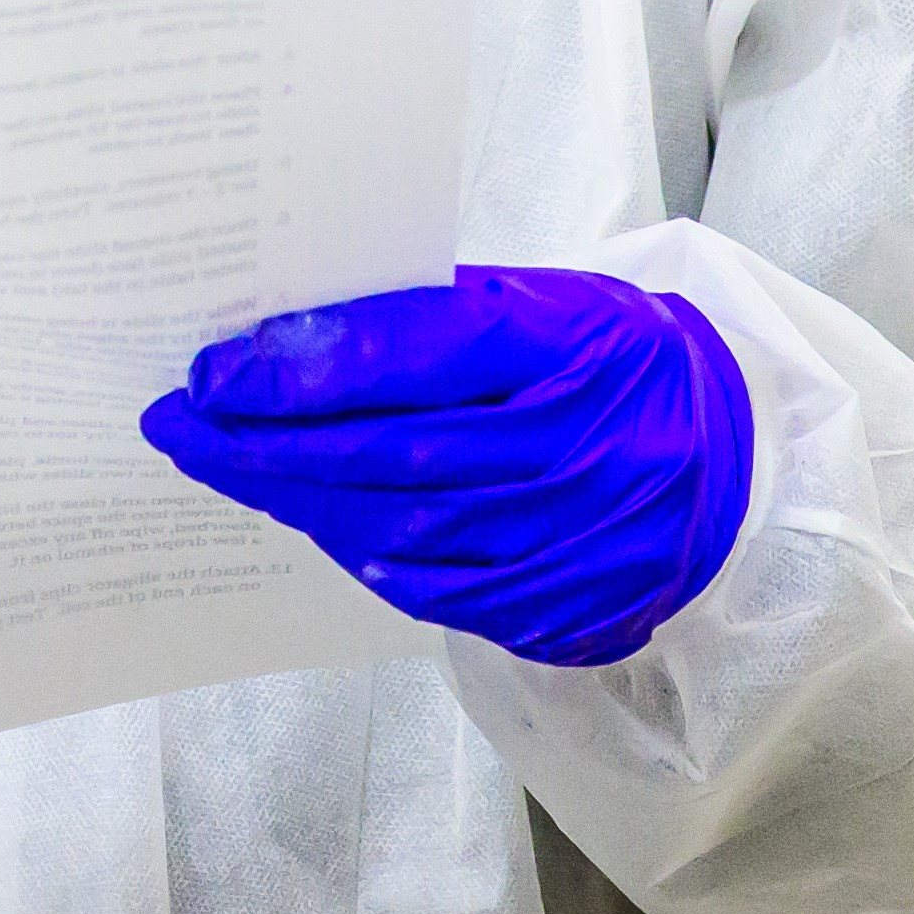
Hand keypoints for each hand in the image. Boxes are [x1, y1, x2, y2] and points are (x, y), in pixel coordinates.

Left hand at [140, 264, 751, 669]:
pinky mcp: (562, 609)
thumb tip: (290, 334)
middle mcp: (574, 453)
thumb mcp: (546, 304)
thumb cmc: (614, 361)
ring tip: (220, 463)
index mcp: (571, 350)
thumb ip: (431, 316)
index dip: (309, 362)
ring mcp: (571, 544)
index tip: (216, 365)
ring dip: (296, 498)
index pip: (419, 352)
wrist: (732, 461)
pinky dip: (359, 550)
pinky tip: (310, 518)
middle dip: (267, 441)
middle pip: (391, 453)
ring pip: (400, 529)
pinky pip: (433, 588)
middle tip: (180, 422)